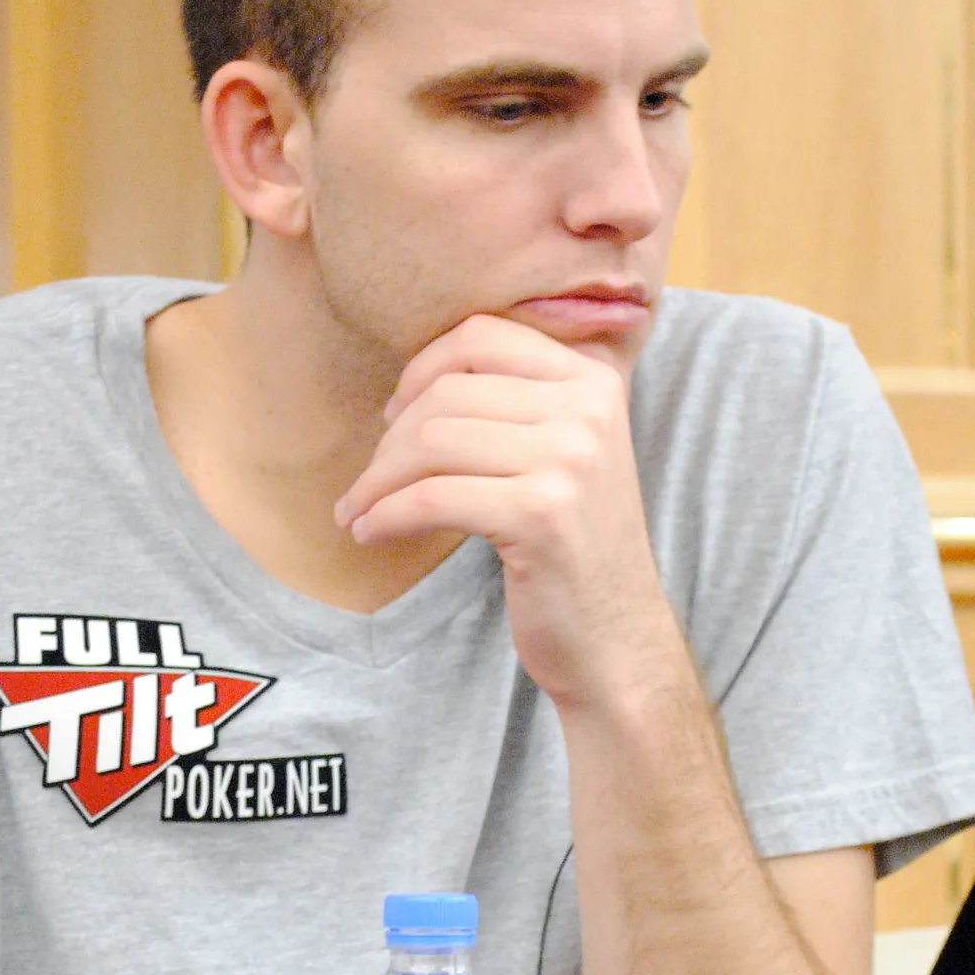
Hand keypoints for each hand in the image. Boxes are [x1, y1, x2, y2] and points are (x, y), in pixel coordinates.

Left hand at [334, 314, 682, 712]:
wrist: (616, 637)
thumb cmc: (573, 548)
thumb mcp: (567, 456)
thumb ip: (519, 404)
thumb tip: (415, 382)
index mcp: (593, 380)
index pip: (482, 337)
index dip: (422, 369)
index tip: (394, 415)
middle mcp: (587, 409)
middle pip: (449, 391)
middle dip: (390, 439)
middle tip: (370, 481)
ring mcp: (569, 459)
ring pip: (432, 441)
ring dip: (377, 480)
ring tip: (358, 509)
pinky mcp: (540, 513)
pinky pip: (430, 499)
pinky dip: (386, 514)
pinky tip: (370, 532)